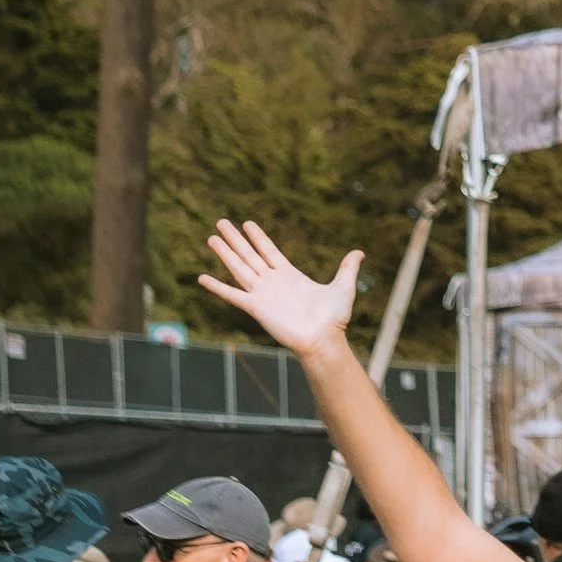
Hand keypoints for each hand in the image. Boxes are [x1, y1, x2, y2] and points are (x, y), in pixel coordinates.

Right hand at [197, 220, 362, 359]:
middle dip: (235, 238)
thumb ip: (347, 268)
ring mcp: (262, 293)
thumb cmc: (333, 318)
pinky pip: (232, 294)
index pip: (269, 251)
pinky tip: (202, 278)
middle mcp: (273, 282)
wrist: (323, 339)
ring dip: (225, 253)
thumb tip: (359, 252)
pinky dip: (217, 287)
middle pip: (249, 255)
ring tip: (211, 237)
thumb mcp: (343, 287)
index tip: (247, 223)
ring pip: (239, 268)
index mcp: (290, 275)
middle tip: (221, 222)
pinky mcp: (256, 307)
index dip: (258, 237)